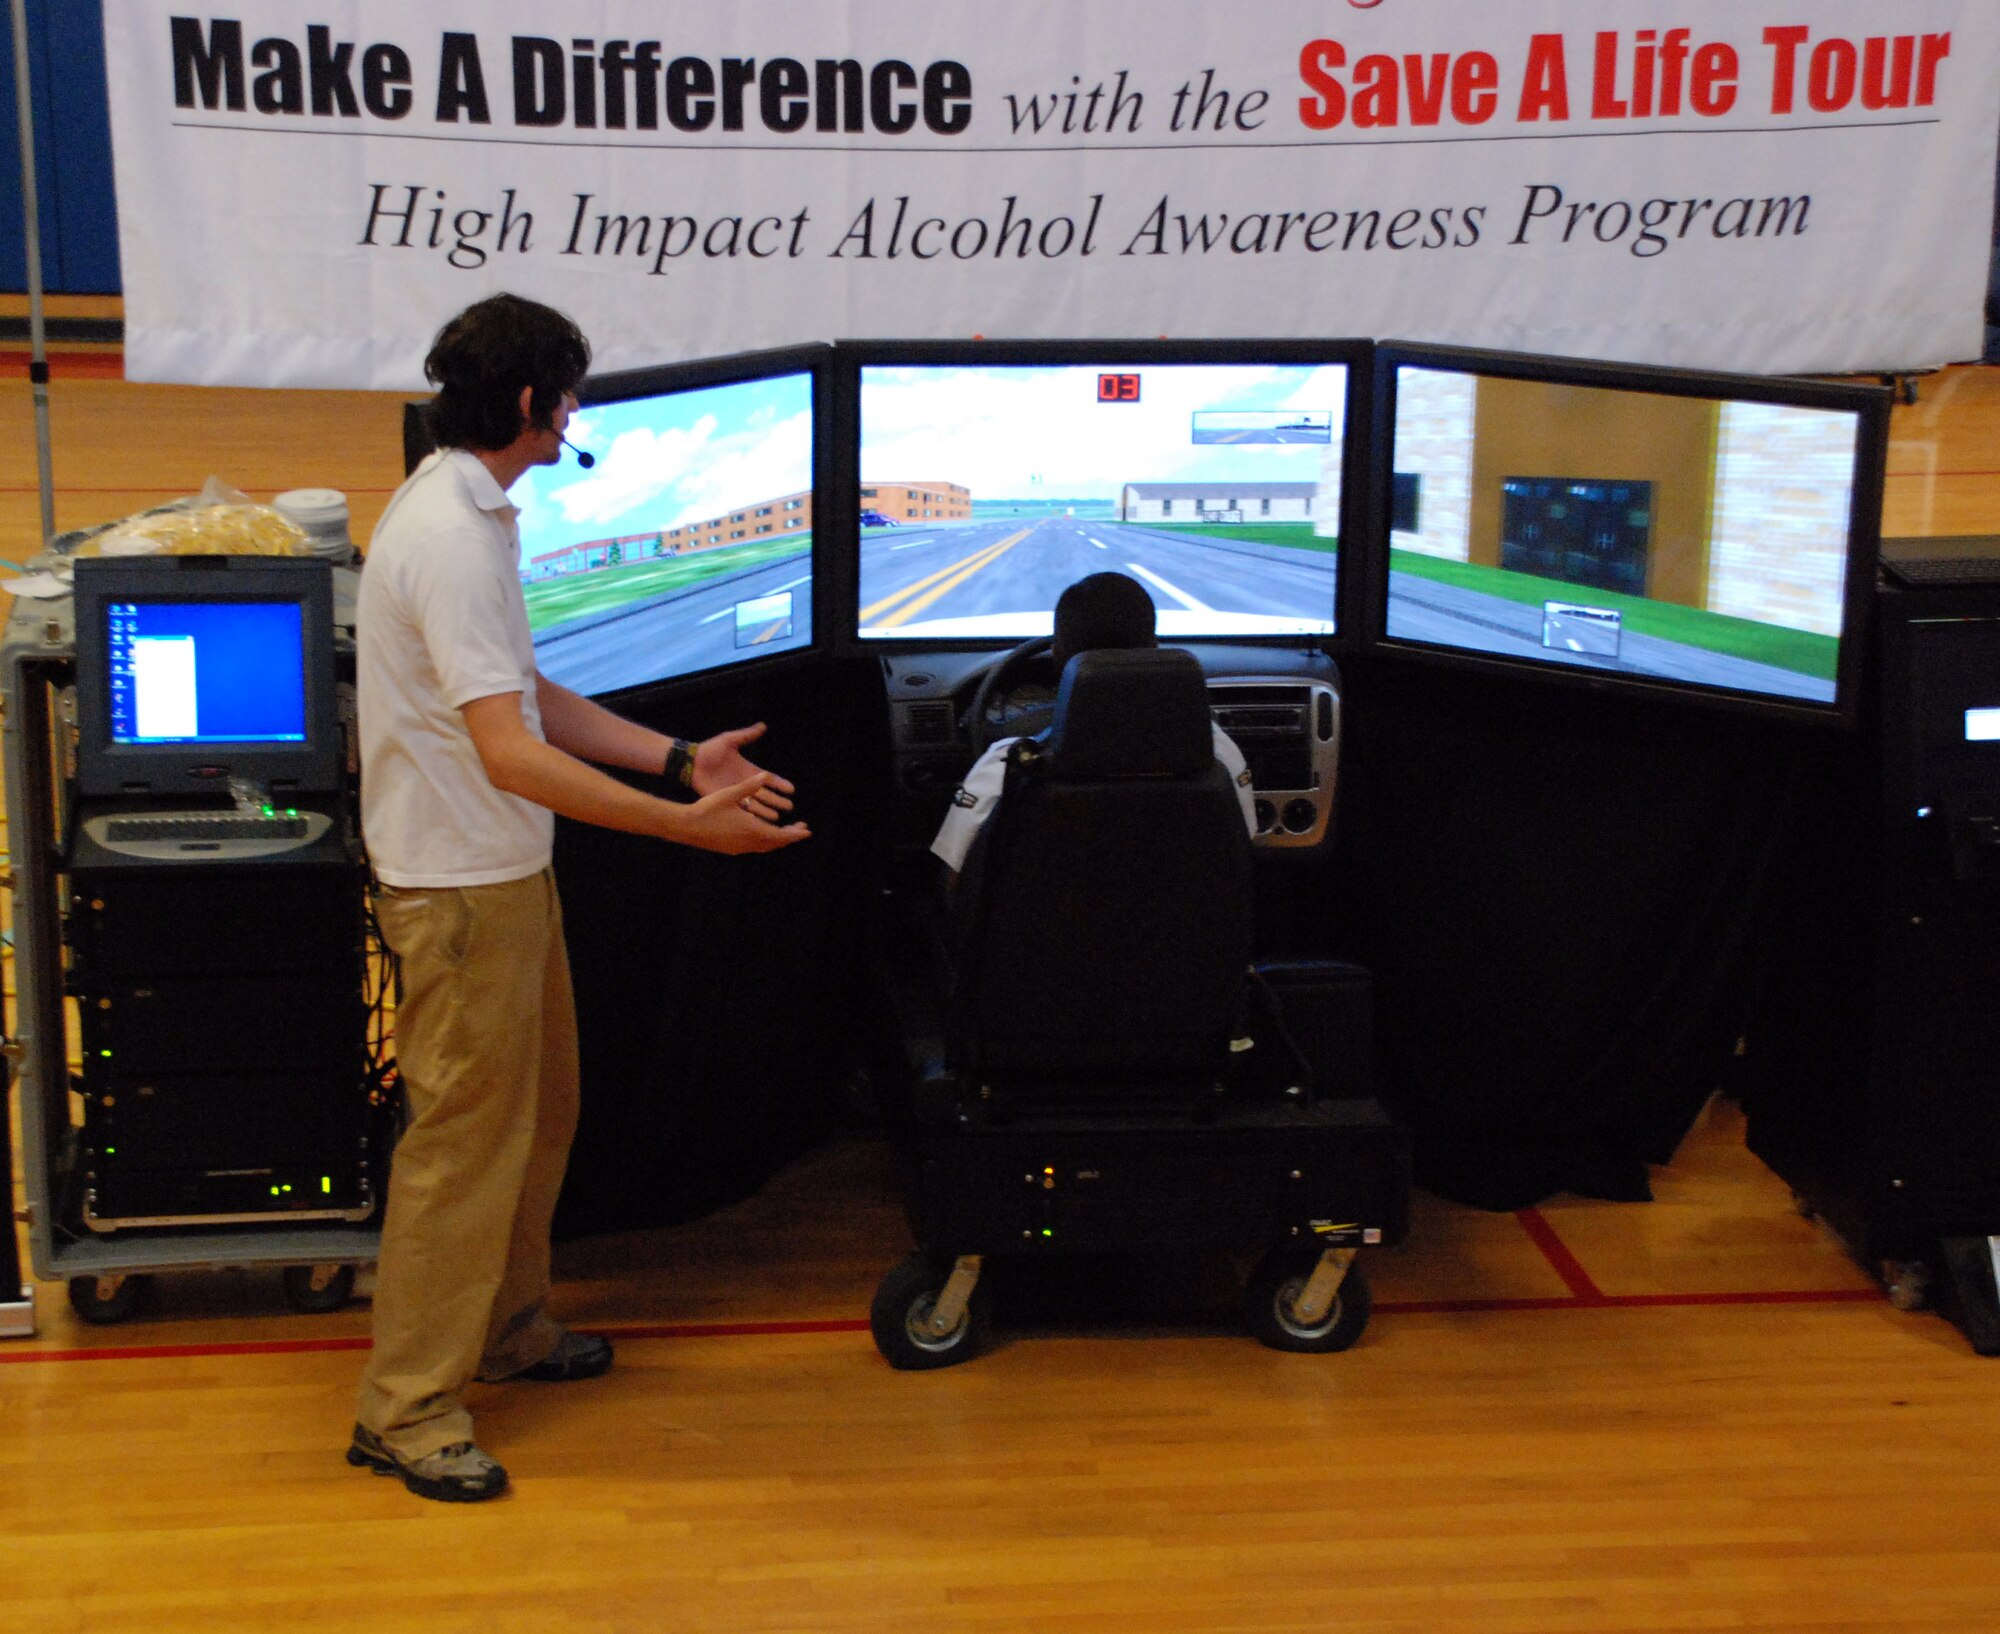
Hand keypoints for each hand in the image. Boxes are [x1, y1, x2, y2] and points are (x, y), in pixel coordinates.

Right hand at [678, 772, 811, 854]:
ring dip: (777, 839)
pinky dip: (765, 841)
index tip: (807, 831)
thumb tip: (766, 776)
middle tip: (801, 828)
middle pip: (776, 842)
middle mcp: (748, 842)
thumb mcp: (729, 794)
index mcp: (752, 829)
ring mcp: (739, 848)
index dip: (795, 833)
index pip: (781, 835)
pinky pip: (755, 847)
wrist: (685, 826)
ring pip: (765, 846)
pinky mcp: (731, 849)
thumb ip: (749, 786)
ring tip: (786, 831)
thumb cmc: (707, 808)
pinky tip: (763, 834)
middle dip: (790, 835)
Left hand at [691, 722, 794, 822]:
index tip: (791, 789)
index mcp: (748, 770)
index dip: (780, 784)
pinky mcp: (725, 800)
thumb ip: (746, 735)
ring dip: (765, 811)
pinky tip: (757, 823)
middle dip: (777, 800)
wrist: (691, 762)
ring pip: (755, 804)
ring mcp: (735, 793)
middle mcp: (744, 783)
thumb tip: (763, 726)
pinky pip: (740, 809)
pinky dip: (749, 816)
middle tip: (789, 807)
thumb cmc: (709, 750)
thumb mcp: (730, 740)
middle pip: (765, 794)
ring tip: (776, 819)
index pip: (768, 778)